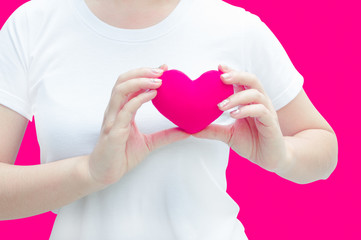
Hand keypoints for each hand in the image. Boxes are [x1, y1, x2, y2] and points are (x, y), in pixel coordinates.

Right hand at [89, 65, 190, 185]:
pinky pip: (125, 110)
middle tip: (162, 70)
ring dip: (140, 81)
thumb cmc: (122, 156)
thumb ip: (165, 135)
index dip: (145, 73)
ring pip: (120, 90)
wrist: (104, 173)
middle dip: (142, 71)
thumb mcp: (149, 143)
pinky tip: (152, 95)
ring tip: (158, 80)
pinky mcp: (114, 132)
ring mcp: (112, 120)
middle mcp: (115, 111)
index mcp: (122, 110)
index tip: (164, 68)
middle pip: (123, 80)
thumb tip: (186, 132)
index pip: (131, 84)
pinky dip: (138, 99)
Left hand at [192, 64, 287, 171]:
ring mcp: (267, 111)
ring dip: (237, 97)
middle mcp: (260, 102)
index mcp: (249, 101)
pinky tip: (234, 115)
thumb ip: (212, 130)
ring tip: (221, 105)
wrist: (269, 158)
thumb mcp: (227, 135)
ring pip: (256, 94)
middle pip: (252, 80)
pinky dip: (246, 110)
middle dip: (237, 75)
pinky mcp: (271, 123)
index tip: (218, 67)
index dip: (232, 72)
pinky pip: (261, 111)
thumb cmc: (251, 143)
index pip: (242, 81)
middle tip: (221, 77)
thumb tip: (191, 129)